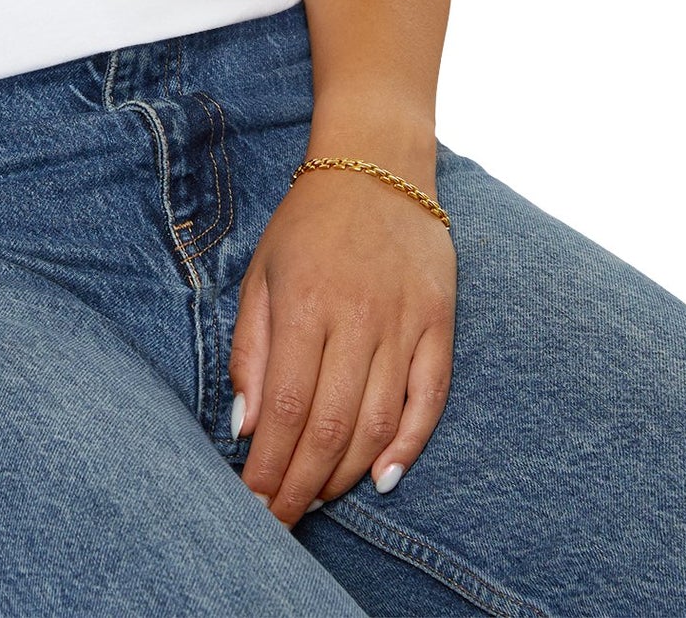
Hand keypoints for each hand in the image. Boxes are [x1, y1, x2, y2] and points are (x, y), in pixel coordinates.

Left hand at [228, 161, 456, 525]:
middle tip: (282, 520)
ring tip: (318, 500)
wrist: (376, 165)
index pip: (286, 407)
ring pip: (378, 423)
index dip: (270, 465)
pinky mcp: (440, 323)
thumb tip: (245, 425)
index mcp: (305, 304)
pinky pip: (429, 399)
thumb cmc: (308, 223)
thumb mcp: (261, 273)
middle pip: (331, 426)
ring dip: (346, 473)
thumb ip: (251, 349)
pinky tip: (383, 478)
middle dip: (302, 484)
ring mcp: (404, 322)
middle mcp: (357, 318)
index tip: (253, 502)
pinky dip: (409, 445)